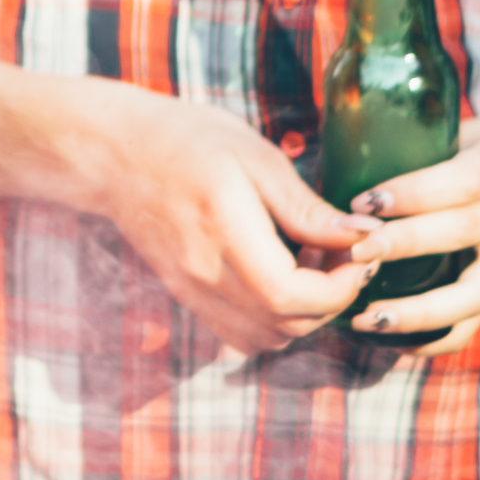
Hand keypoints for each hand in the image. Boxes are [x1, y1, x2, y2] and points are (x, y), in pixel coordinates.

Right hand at [65, 79, 376, 355]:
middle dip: (332, 298)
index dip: (340, 287)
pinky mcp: (189, 298)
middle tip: (343, 251)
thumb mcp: (256, 158)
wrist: (116, 155)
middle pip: (286, 324)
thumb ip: (307, 207)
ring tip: (312, 261)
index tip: (360, 252)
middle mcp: (204, 274)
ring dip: (306, 312)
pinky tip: (282, 275)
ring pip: (268, 338)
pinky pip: (244, 334)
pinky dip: (276, 319)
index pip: (291, 295)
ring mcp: (192, 293)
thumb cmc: (188, 141)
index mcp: (223, 231)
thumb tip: (364, 236)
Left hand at [337, 105, 479, 350]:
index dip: (413, 192)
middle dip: (403, 245)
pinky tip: (394, 345)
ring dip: (418, 313)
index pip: (462, 181)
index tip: (363, 202)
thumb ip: (417, 147)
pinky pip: (474, 323)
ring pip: (472, 294)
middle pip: (460, 234)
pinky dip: (435, 341)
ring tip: (366, 318)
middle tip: (354, 252)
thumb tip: (335, 162)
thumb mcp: (467, 131)